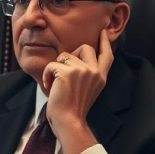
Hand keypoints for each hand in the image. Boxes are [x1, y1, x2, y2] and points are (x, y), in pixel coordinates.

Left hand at [41, 29, 114, 153]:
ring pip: (64, 55)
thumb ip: (88, 74)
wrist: (69, 121)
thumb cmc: (73, 109)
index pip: (107, 55)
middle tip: (63, 68)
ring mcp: (82, 71)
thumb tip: (76, 58)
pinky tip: (49, 86)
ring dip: (55, 68)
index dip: (105, 42)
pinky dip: (47, 75)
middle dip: (71, 53)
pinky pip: (52, 64)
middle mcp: (94, 72)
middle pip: (86, 47)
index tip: (103, 32)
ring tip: (55, 84)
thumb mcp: (88, 90)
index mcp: (101, 77)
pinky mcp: (67, 73)